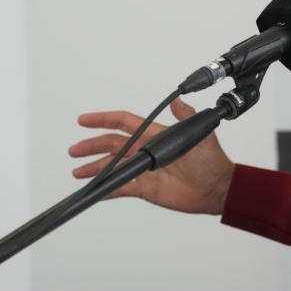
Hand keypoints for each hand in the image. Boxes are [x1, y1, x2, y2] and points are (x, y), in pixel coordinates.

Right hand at [69, 98, 235, 214]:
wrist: (217, 189)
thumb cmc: (212, 162)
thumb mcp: (201, 136)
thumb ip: (186, 117)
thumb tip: (177, 100)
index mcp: (156, 135)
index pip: (125, 123)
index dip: (104, 119)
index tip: (84, 119)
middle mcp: (147, 151)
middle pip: (113, 145)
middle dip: (92, 145)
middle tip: (74, 150)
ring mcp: (146, 169)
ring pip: (114, 166)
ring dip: (95, 168)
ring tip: (78, 172)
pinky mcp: (146, 188)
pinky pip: (121, 188)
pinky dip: (107, 189)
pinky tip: (95, 190)